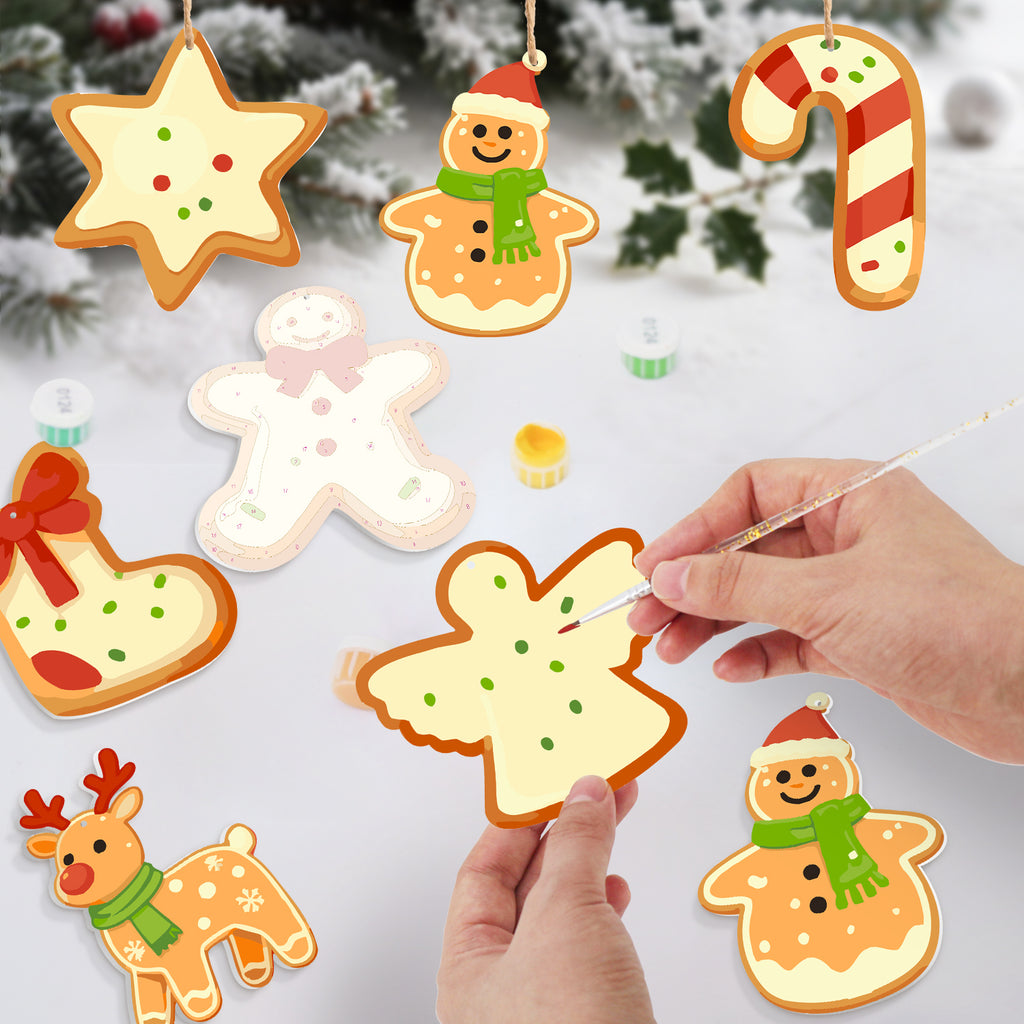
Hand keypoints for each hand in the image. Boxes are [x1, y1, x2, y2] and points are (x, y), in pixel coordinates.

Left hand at [436, 776, 655, 1023]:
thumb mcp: (566, 914)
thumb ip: (575, 847)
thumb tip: (584, 798)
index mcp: (468, 967)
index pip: (483, 873)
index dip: (517, 823)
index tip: (548, 785)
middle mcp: (499, 986)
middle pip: (526, 887)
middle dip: (563, 834)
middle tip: (592, 792)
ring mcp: (544, 1001)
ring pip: (560, 913)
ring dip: (588, 864)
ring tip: (610, 821)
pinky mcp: (586, 1010)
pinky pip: (587, 941)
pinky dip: (604, 907)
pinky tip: (616, 891)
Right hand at [629, 459, 1023, 763]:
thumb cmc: (955, 620)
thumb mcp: (828, 596)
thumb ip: (738, 587)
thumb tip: (670, 576)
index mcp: (849, 495)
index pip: (751, 495)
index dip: (696, 529)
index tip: (655, 567)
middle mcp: (848, 536)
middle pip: (748, 550)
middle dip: (694, 585)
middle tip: (647, 616)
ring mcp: (854, 589)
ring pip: (763, 597)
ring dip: (714, 622)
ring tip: (671, 648)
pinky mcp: (861, 638)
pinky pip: (790, 637)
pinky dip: (756, 652)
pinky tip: (728, 667)